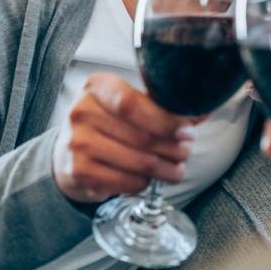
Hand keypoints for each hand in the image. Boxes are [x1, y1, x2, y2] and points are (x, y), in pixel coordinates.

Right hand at [53, 72, 194, 202]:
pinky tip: (150, 179)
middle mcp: (82, 112)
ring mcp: (77, 143)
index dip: (164, 120)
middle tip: (186, 152)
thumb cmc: (109, 123)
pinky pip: (126, 182)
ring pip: (138, 162)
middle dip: (173, 147)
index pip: (132, 103)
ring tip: (176, 169)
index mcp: (97, 86)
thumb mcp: (131, 105)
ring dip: (165, 169)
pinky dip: (145, 183)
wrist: (70, 151)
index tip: (187, 131)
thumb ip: (162, 106)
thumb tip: (201, 111)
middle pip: (141, 136)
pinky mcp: (79, 172)